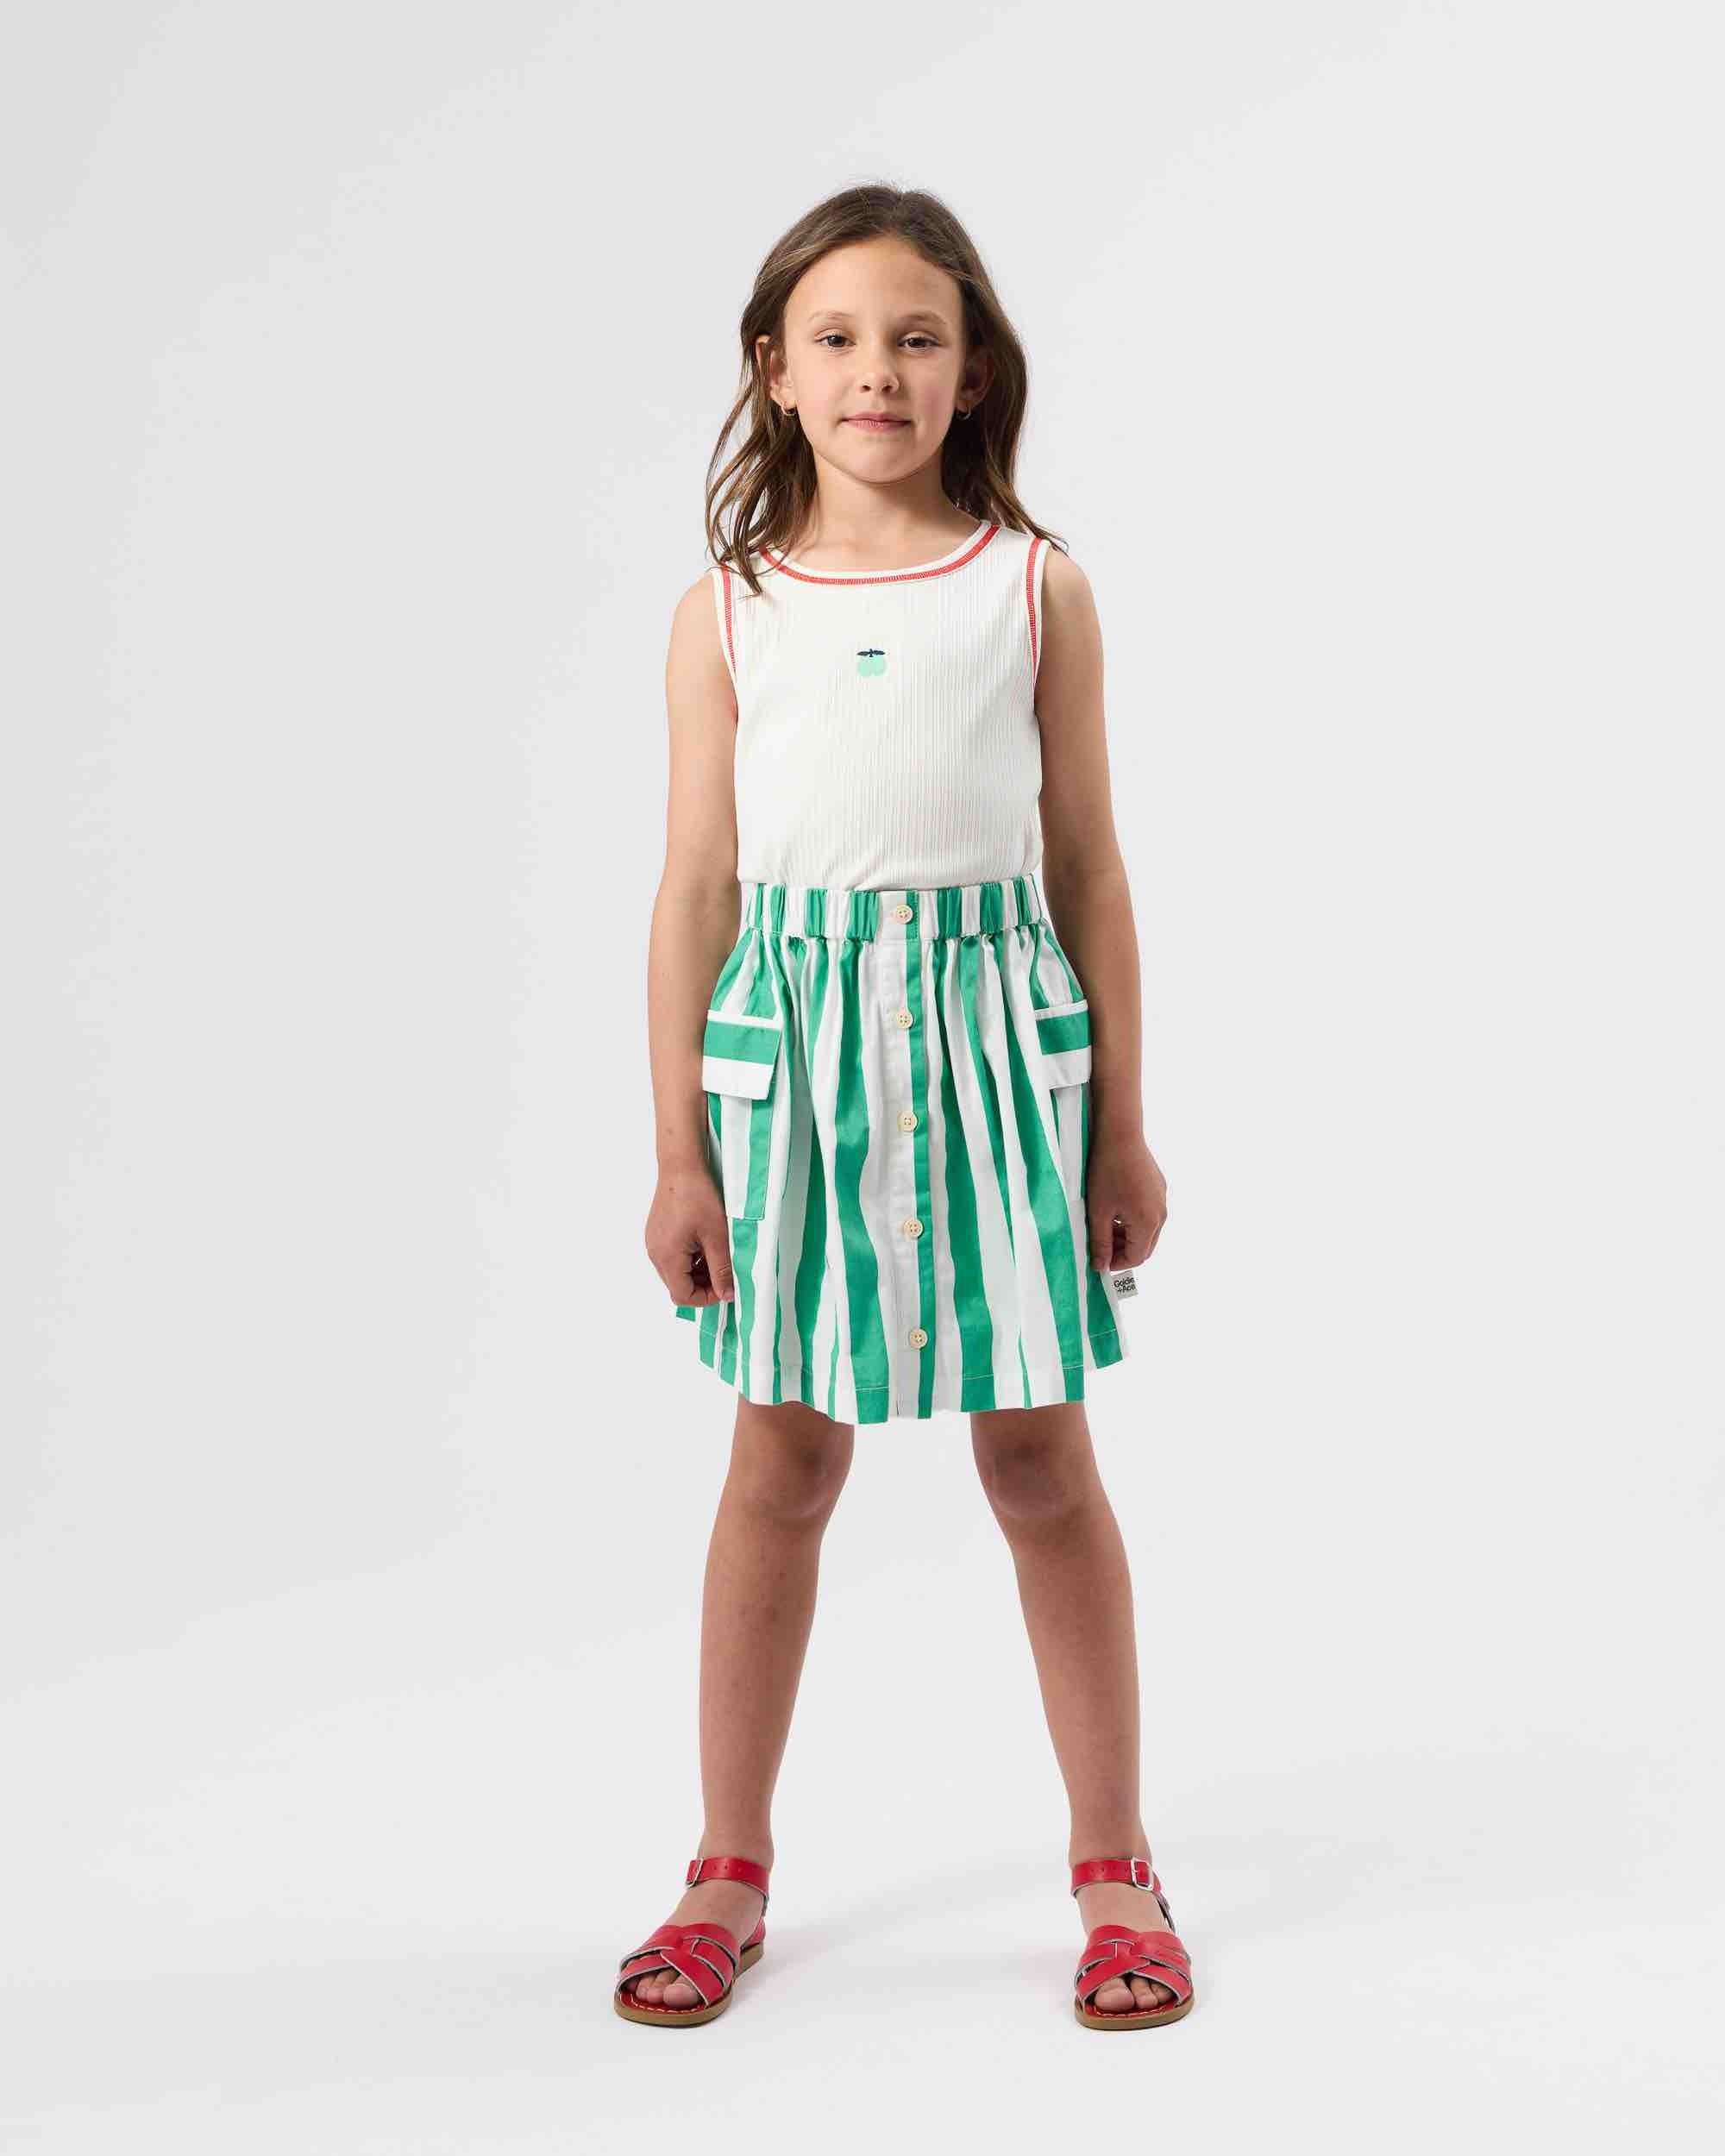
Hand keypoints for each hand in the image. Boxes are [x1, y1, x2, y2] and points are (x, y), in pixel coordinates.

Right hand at [646, 1165, 734, 1306]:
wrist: (681, 1167)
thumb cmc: (697, 1196)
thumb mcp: (717, 1237)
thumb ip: (722, 1269)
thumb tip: (727, 1295)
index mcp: (667, 1257)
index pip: (683, 1296)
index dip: (706, 1298)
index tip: (726, 1287)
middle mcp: (655, 1254)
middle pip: (678, 1286)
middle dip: (703, 1284)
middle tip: (725, 1272)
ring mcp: (653, 1243)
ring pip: (675, 1272)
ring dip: (697, 1271)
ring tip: (717, 1254)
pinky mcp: (656, 1233)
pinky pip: (672, 1256)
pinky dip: (689, 1258)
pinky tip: (704, 1243)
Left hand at [1086, 1132, 1167, 1271]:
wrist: (1119, 1134)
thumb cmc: (1106, 1172)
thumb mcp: (1098, 1212)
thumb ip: (1100, 1243)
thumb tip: (1101, 1266)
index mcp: (1148, 1223)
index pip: (1136, 1258)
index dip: (1116, 1264)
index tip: (1099, 1261)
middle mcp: (1161, 1214)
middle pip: (1145, 1246)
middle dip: (1123, 1251)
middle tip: (1100, 1247)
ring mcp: (1162, 1199)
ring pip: (1147, 1230)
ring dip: (1128, 1236)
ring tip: (1104, 1228)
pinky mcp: (1159, 1187)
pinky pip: (1149, 1213)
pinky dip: (1134, 1220)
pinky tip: (1115, 1209)